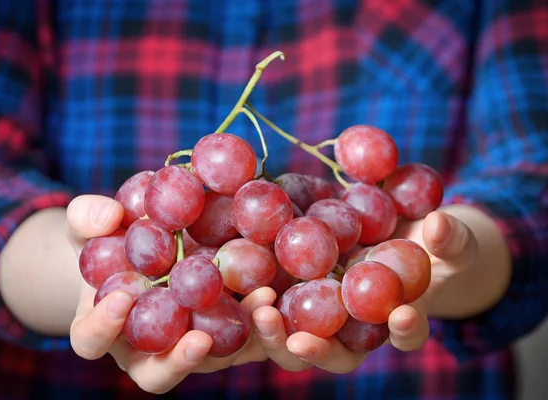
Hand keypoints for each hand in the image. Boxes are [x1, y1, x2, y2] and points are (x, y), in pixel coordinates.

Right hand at [66, 195, 273, 393]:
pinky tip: (273, 291)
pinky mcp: (224, 335)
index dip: (102, 327)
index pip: (92, 340)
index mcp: (104, 326)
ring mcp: (186, 344)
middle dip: (177, 362)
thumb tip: (108, 217)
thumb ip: (89, 218)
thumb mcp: (93, 224)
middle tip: (199, 340)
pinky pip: (244, 340)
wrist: (152, 246)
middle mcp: (146, 348)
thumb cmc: (113, 240)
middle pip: (155, 375)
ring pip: (209, 359)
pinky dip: (261, 323)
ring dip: (235, 340)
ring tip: (258, 304)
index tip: (121, 299)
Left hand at [252, 209, 477, 371]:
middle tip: (300, 341)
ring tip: (261, 312)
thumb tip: (440, 223)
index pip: (406, 334)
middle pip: (335, 353)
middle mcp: (355, 326)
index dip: (406, 330)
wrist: (389, 230)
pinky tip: (239, 281)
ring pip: (294, 336)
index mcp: (397, 318)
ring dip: (275, 333)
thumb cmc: (428, 244)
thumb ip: (451, 240)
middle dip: (318, 350)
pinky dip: (253, 298)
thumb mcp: (447, 241)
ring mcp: (321, 312)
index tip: (403, 316)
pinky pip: (269, 301)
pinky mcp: (292, 291)